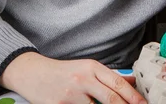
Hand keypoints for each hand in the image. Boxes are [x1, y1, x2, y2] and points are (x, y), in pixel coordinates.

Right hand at [0, 52, 145, 103]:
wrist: (32, 73)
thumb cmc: (62, 71)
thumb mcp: (86, 68)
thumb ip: (107, 76)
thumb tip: (132, 81)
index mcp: (92, 67)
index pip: (118, 84)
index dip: (133, 97)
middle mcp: (83, 79)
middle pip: (111, 98)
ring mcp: (71, 94)